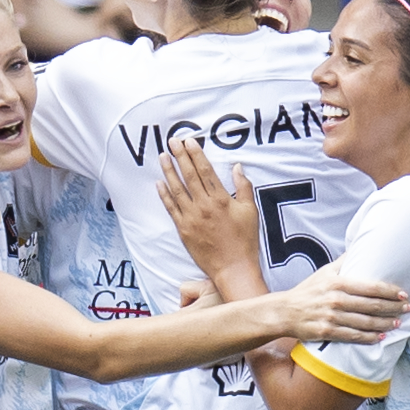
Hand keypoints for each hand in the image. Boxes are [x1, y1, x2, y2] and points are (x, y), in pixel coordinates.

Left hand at [155, 141, 261, 289]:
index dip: (196, 154)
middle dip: (180, 156)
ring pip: (177, 189)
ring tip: (162, 157)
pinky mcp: (183, 229)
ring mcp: (191, 218)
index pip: (205, 171)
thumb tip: (237, 167)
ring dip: (168, 171)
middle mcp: (204, 206)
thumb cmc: (245, 241)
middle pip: (189, 176)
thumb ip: (244, 187)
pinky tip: (159, 183)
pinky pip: (171, 208)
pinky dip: (164, 195)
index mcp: (221, 199)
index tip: (188, 142)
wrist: (233, 268)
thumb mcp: (251, 211)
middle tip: (172, 142)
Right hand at [272, 269, 406, 345]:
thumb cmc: (307, 291)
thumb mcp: (325, 272)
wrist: (284, 311)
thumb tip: (360, 245)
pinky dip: (369, 338)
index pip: (370, 287)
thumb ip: (344, 262)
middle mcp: (336, 300)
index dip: (390, 291)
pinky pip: (353, 336)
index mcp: (338, 283)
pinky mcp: (327, 332)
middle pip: (372, 305)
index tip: (404, 294)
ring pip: (365, 322)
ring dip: (385, 323)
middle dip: (393, 308)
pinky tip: (380, 337)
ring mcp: (331, 317)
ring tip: (398, 323)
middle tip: (408, 309)